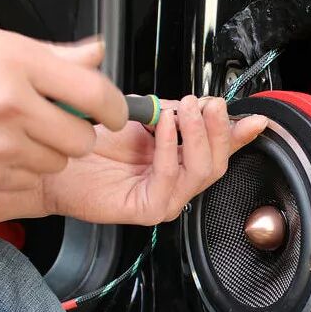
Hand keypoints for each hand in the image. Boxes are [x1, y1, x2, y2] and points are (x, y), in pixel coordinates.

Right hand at [0, 23, 127, 190]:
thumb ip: (52, 54)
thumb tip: (95, 56)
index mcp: (18, 65)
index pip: (95, 93)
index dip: (115, 107)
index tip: (115, 112)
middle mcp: (12, 107)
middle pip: (83, 137)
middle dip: (79, 131)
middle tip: (60, 120)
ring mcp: (0, 146)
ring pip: (59, 162)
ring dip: (50, 151)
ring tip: (21, 131)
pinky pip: (30, 179)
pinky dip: (24, 168)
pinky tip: (1, 148)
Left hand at [40, 95, 267, 224]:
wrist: (55, 161)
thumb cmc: (92, 141)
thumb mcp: (140, 114)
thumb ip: (173, 111)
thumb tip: (203, 103)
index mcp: (180, 158)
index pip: (221, 148)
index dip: (240, 133)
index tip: (256, 117)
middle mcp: (178, 180)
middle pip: (220, 160)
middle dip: (218, 127)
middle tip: (203, 103)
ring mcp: (167, 198)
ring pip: (203, 170)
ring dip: (197, 134)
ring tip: (182, 109)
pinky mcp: (149, 209)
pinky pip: (172, 177)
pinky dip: (171, 146)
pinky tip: (162, 125)